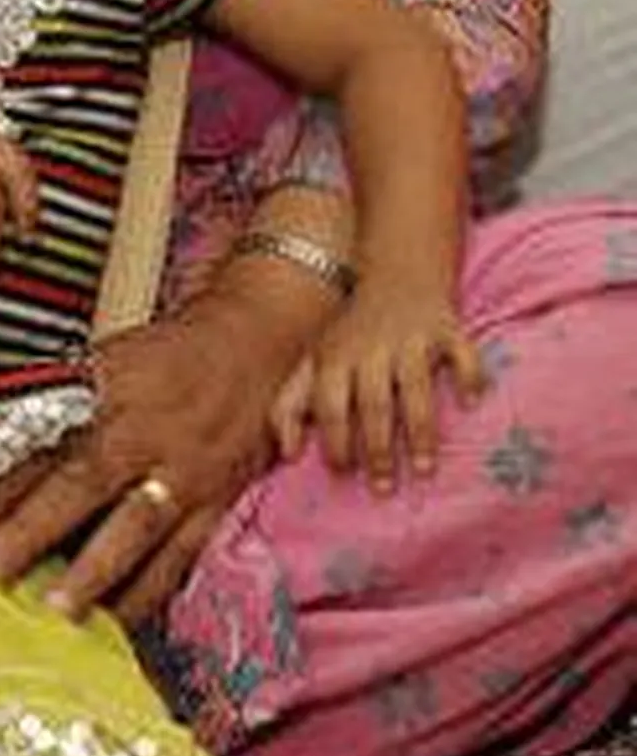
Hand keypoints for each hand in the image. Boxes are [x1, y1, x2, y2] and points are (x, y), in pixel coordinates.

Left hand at [0, 300, 280, 626]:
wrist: (256, 342)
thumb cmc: (170, 352)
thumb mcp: (107, 358)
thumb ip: (55, 399)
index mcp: (110, 390)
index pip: (44, 440)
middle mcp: (147, 432)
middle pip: (84, 483)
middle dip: (34, 530)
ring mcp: (185, 472)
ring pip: (135, 527)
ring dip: (93, 572)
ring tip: (56, 610)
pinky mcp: (215, 503)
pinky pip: (180, 555)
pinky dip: (149, 592)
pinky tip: (115, 621)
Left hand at [269, 279, 484, 491]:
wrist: (397, 266)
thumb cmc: (352, 329)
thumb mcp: (316, 358)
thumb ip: (292, 402)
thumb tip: (286, 454)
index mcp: (336, 357)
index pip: (330, 403)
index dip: (334, 438)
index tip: (342, 471)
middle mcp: (372, 349)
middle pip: (373, 403)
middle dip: (377, 447)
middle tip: (383, 489)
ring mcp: (411, 339)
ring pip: (416, 388)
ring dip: (420, 430)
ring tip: (425, 469)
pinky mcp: (447, 329)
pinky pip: (461, 353)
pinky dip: (468, 376)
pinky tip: (470, 402)